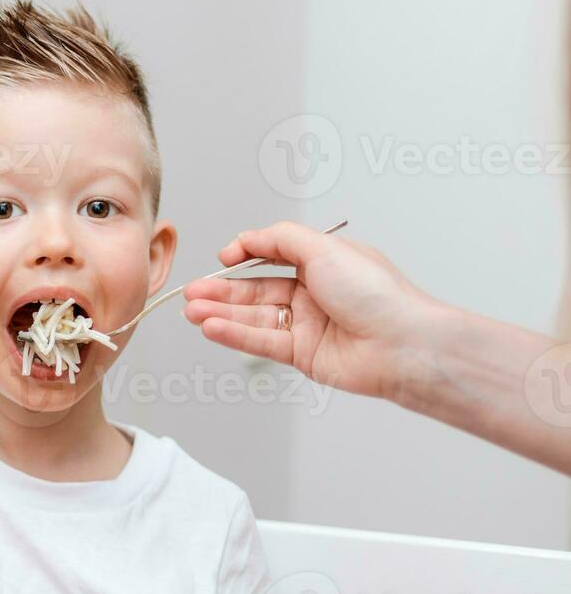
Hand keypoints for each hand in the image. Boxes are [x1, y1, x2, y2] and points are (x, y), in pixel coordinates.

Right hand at [182, 221, 444, 401]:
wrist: (402, 345)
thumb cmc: (377, 295)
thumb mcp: (325, 249)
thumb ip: (280, 239)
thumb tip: (247, 238)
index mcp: (324, 263)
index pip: (273, 256)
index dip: (244, 256)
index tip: (222, 259)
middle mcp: (314, 293)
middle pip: (256, 290)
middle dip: (221, 291)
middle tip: (191, 293)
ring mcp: (307, 325)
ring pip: (254, 317)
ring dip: (221, 314)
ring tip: (191, 311)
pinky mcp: (302, 355)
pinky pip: (261, 341)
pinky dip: (234, 335)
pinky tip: (212, 328)